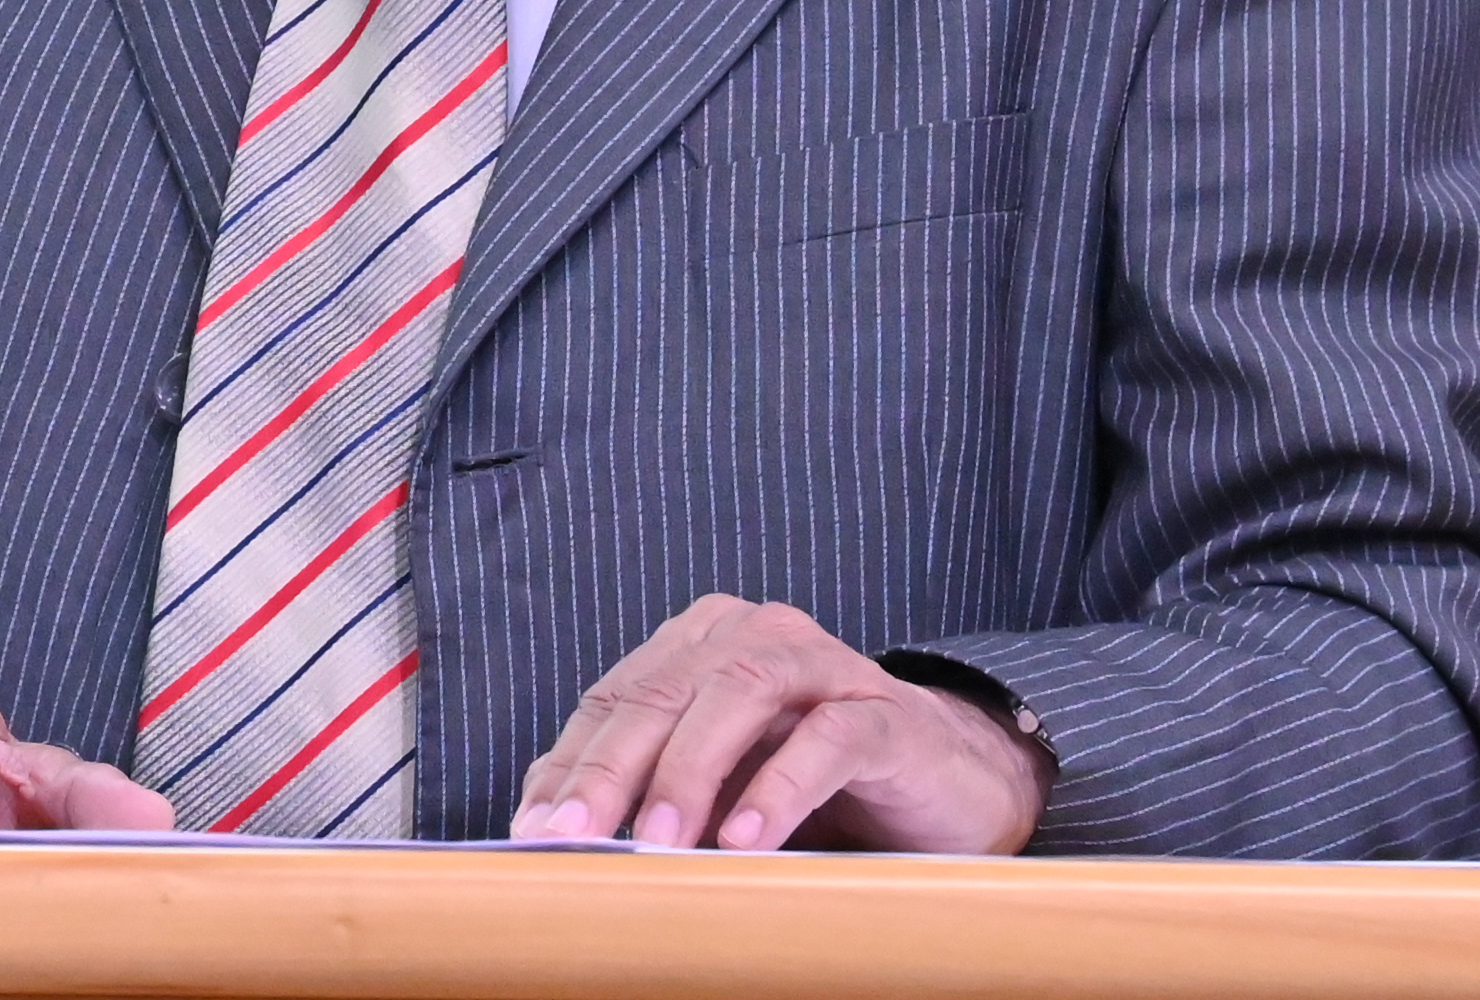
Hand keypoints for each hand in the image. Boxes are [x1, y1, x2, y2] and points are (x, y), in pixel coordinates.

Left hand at [510, 596, 1047, 852]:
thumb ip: (642, 788)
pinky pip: (828, 737)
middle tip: (577, 837)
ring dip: (691, 772)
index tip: (533, 832)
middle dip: (612, 769)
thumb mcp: (715, 787)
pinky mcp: (884, 711)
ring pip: (738, 695)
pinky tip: (747, 838)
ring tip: (660, 843)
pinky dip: (781, 787)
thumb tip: (545, 822)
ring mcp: (823, 665)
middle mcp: (754, 637)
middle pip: (664, 692)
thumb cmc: (812, 786)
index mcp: (700, 645)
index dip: (570, 765)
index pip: (616, 700)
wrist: (945, 784)